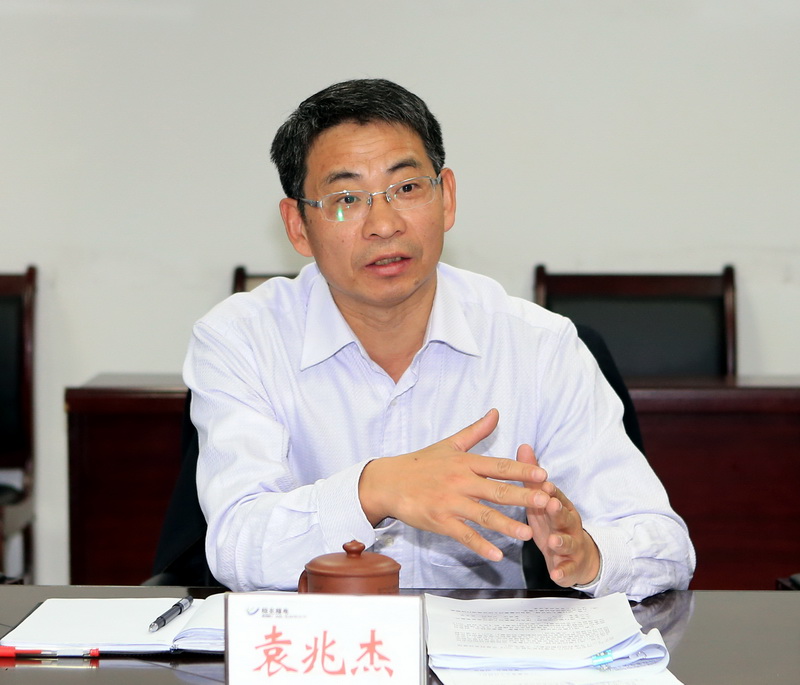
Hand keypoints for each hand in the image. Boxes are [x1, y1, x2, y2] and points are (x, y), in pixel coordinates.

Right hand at [358, 409, 546, 560]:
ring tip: (528, 533)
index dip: (523, 470)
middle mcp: (461, 481)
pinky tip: (496, 555)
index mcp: (466, 462)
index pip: (500, 466)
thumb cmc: (420, 463)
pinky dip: (480, 545)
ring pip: (483, 515)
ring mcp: (450, 502)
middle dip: (523, 496)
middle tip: (546, 501)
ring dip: (507, 525)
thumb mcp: (449, 444)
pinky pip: (463, 535)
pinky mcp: (439, 521)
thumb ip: (476, 431)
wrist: (388, 482)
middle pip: (497, 490)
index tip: (544, 475)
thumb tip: (496, 412)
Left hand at [516, 444, 600, 586]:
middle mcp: (568, 523)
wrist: (579, 556)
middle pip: (564, 516)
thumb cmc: (554, 522)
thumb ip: (533, 476)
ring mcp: (571, 545)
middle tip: (551, 506)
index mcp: (561, 506)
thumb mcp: (543, 499)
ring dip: (561, 541)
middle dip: (558, 511)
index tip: (543, 483)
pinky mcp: (570, 566)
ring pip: (567, 542)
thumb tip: (523, 446)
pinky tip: (556, 574)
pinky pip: (567, 569)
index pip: (556, 495)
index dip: (550, 491)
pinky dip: (563, 572)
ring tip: (554, 541)